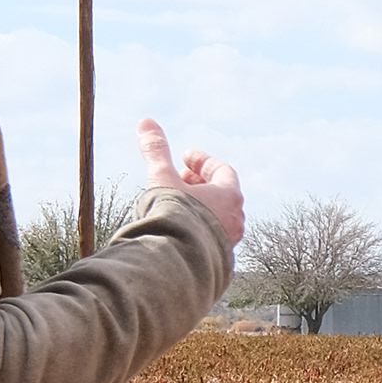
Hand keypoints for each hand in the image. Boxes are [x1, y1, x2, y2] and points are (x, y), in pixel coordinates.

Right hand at [138, 118, 243, 250]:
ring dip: (199, 206)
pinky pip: (211, 237)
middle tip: (180, 178)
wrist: (177, 261)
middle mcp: (235, 218)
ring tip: (177, 203)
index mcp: (229, 195)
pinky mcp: (218, 258)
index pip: (222, 171)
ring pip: (217, 216)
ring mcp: (229, 240)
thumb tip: (147, 121)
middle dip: (200, 183)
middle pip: (222, 193)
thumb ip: (156, 151)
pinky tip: (178, 228)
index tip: (184, 158)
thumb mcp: (162, 178)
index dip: (203, 162)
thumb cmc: (174, 217)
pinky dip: (198, 226)